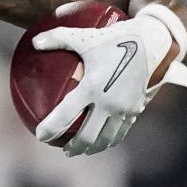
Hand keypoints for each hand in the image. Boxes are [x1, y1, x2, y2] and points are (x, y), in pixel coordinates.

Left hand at [34, 4, 186, 155]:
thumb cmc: (115, 38)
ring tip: (82, 150)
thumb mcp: (85, 36)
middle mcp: (108, 103)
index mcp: (92, 87)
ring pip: (105, 139)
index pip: (65, 115)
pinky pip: (120, 131)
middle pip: (87, 136)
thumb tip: (34, 42)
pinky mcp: (135, 110)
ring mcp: (123, 109)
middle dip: (74, 147)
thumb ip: (57, 38)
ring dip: (92, 147)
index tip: (40, 136)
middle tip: (63, 148)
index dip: (50, 129)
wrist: (152, 42)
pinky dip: (110, 139)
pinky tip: (103, 141)